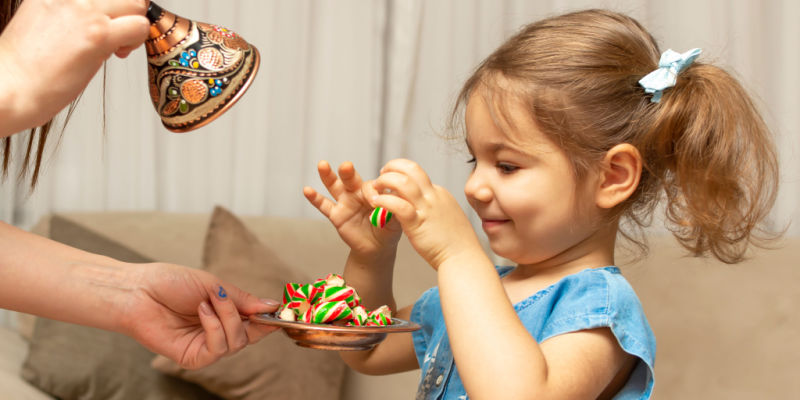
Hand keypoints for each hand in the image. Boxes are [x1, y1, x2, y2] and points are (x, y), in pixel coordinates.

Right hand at [0, 0, 148, 132]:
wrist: (9, 85)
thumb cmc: (25, 65)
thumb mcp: (45, 21)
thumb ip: (73, 14)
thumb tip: (101, 17)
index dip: (113, 5)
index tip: (106, 20)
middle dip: (128, 12)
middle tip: (116, 35)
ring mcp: (85, 11)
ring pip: (137, 3)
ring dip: (134, 25)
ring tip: (117, 45)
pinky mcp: (98, 34)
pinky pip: (139, 26)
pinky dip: (136, 41)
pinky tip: (118, 53)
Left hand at [122, 263, 278, 369]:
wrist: (138, 290)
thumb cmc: (171, 282)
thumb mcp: (214, 285)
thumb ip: (243, 300)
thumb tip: (273, 306)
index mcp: (224, 315)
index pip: (256, 323)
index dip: (269, 319)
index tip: (281, 310)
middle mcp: (217, 332)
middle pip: (251, 336)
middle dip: (246, 315)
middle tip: (229, 297)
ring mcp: (205, 346)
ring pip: (237, 342)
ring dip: (227, 317)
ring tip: (207, 300)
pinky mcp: (193, 357)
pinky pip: (218, 348)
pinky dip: (214, 327)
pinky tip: (201, 311)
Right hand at [304, 160, 401, 258]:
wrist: (376, 248)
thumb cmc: (388, 231)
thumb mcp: (395, 222)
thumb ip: (393, 213)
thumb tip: (391, 206)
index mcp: (373, 192)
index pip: (371, 186)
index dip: (372, 192)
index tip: (375, 203)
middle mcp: (357, 193)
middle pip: (351, 179)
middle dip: (348, 172)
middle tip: (346, 166)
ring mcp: (345, 202)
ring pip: (334, 186)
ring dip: (328, 176)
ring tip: (322, 165)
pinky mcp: (336, 215)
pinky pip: (324, 205)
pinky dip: (315, 198)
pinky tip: (307, 190)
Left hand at [369, 159, 481, 268]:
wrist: (464, 259)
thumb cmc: (455, 245)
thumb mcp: (447, 218)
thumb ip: (434, 210)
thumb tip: (423, 209)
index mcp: (439, 194)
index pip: (417, 174)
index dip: (401, 174)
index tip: (390, 180)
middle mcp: (433, 196)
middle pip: (411, 168)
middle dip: (392, 167)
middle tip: (381, 175)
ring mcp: (426, 208)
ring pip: (402, 181)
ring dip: (385, 181)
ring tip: (375, 189)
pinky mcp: (417, 223)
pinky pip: (397, 204)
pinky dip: (384, 200)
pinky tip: (377, 203)